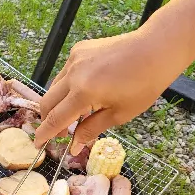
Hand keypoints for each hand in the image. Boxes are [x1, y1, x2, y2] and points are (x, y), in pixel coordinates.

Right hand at [34, 0, 194, 153]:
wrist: (156, 49)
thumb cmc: (144, 84)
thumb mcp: (120, 114)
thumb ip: (92, 129)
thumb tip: (74, 145)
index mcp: (83, 92)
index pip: (56, 119)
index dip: (45, 134)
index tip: (38, 144)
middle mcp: (73, 74)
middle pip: (48, 102)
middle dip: (48, 119)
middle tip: (59, 133)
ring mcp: (74, 59)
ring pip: (55, 87)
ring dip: (59, 103)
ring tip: (77, 114)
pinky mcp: (79, 50)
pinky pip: (66, 73)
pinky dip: (68, 86)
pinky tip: (85, 91)